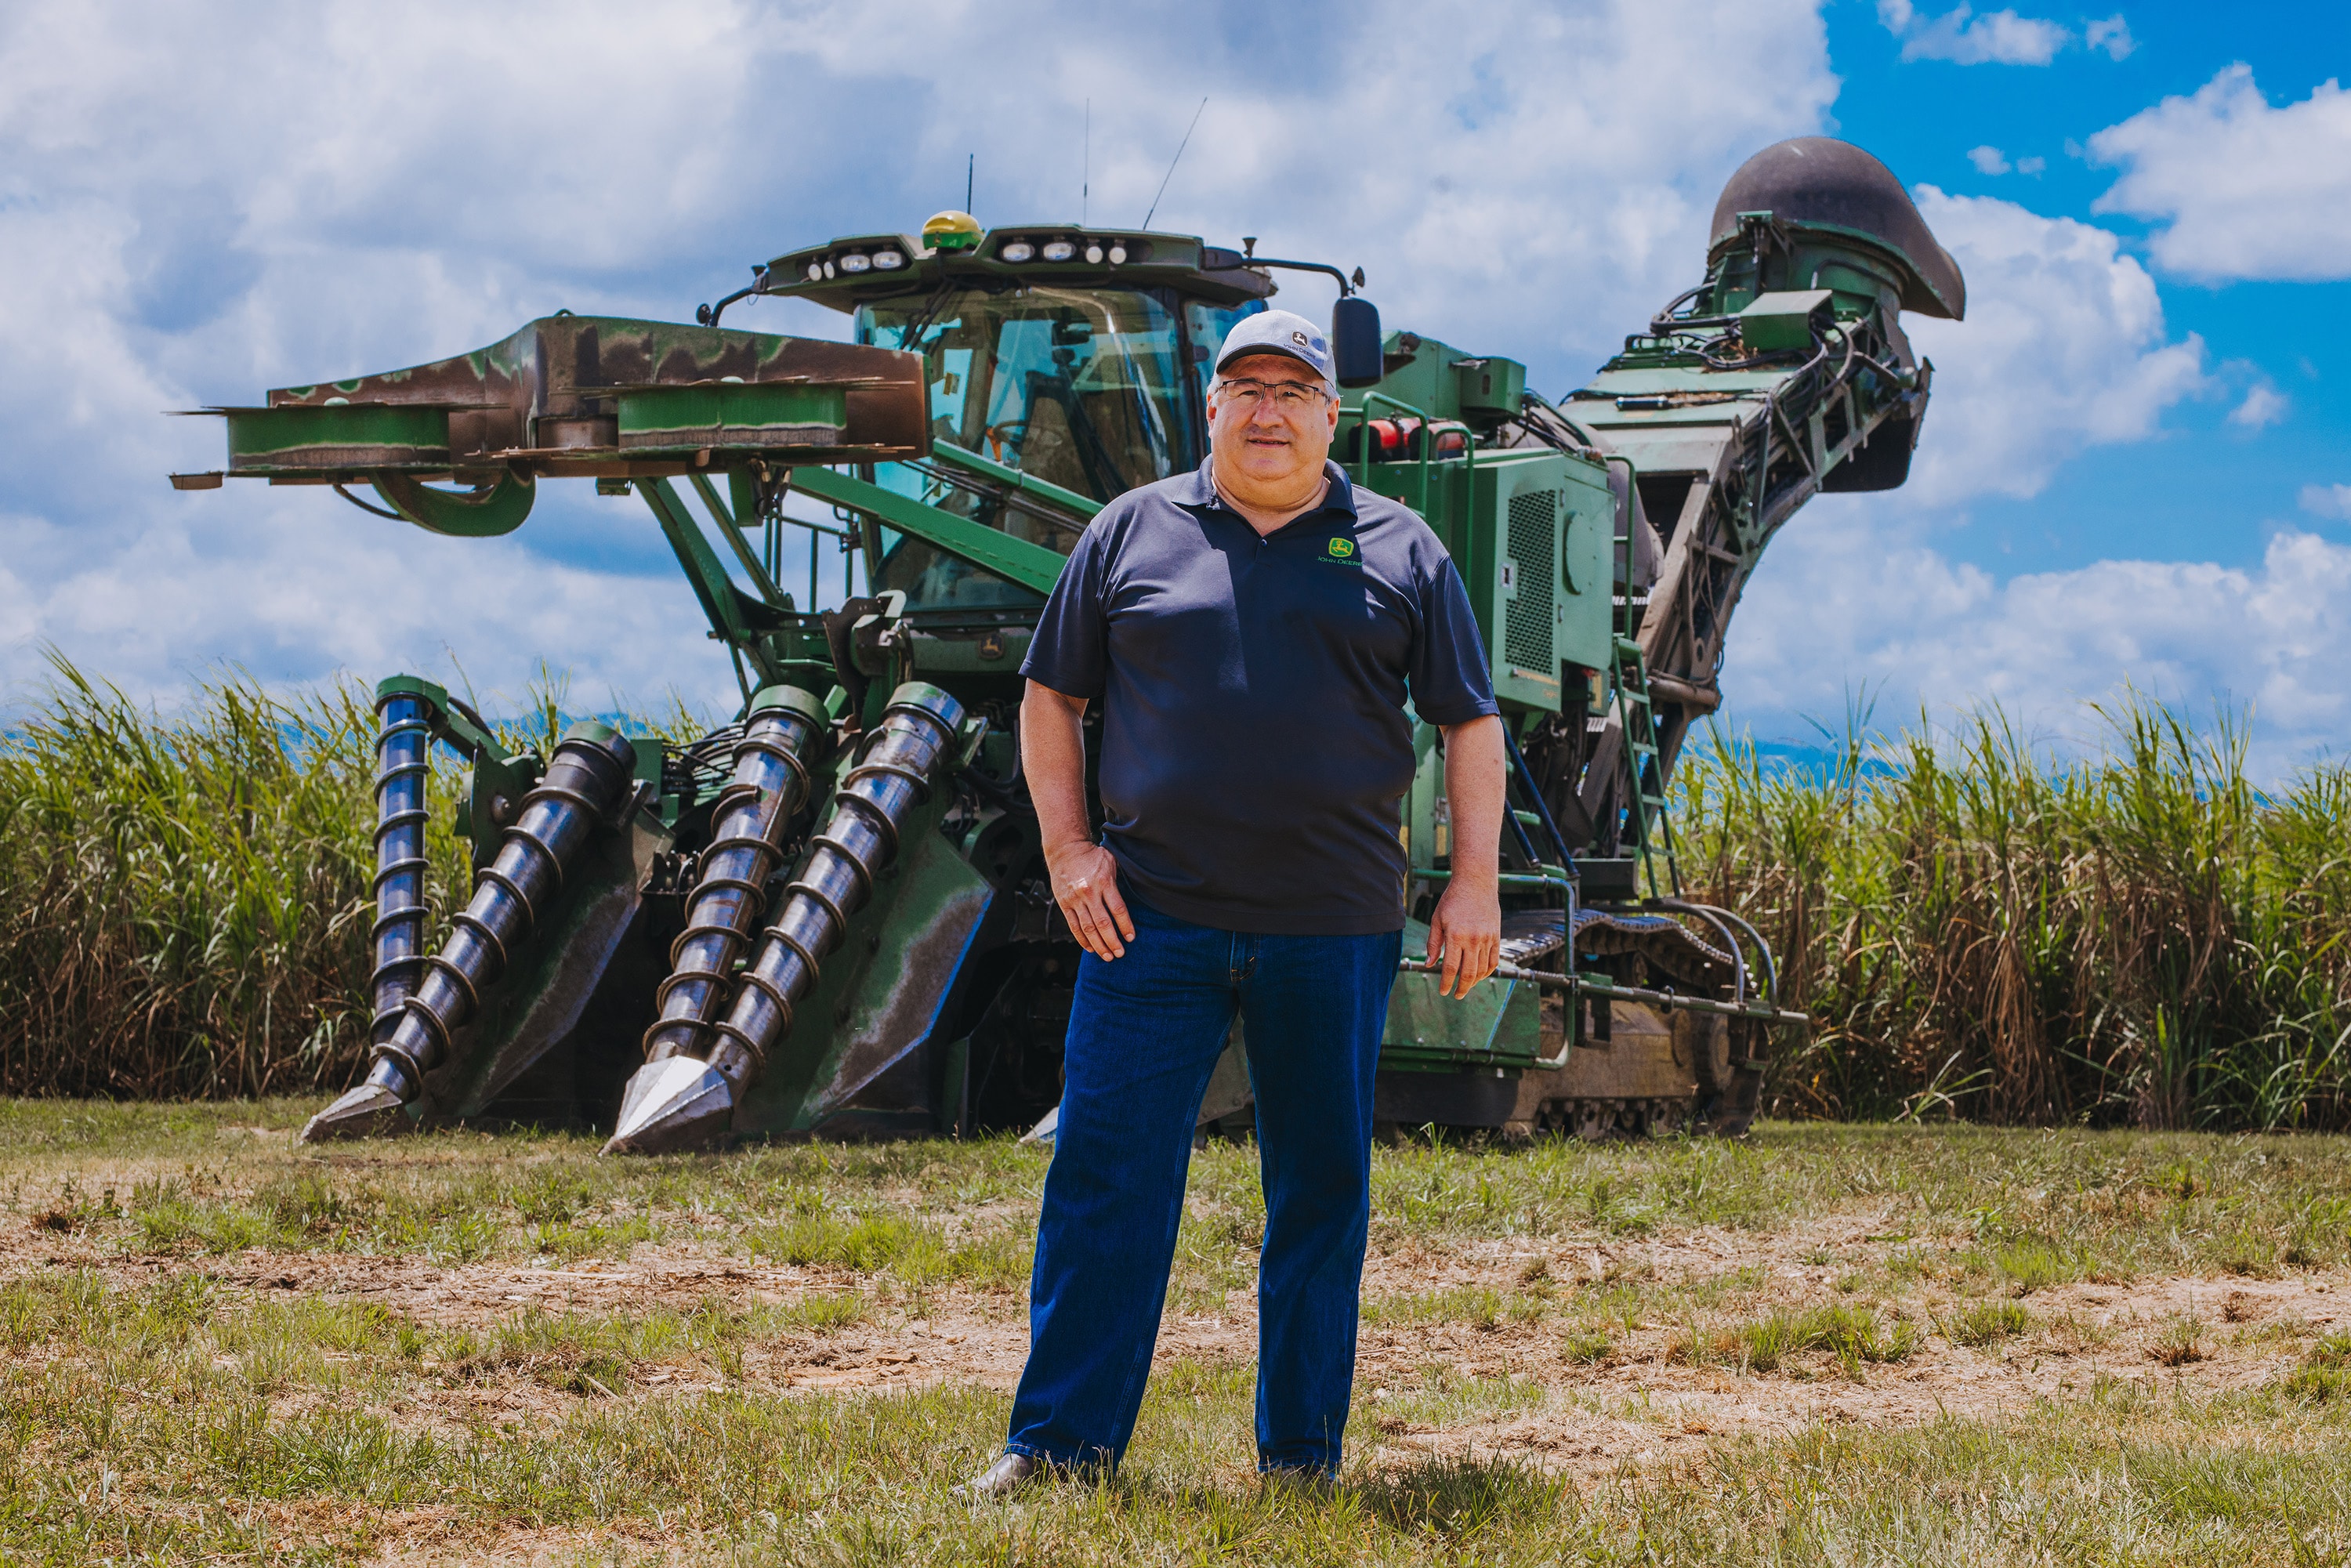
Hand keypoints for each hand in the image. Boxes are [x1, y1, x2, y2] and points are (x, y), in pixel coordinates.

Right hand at [1046, 839, 1133, 959]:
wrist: (1065, 849)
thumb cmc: (1092, 856)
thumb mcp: (1111, 862)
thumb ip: (1119, 882)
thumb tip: (1131, 900)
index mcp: (1104, 881)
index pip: (1118, 909)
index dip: (1125, 925)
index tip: (1131, 938)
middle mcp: (1089, 892)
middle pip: (1103, 923)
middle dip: (1112, 941)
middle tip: (1120, 953)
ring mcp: (1075, 899)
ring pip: (1087, 928)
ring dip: (1098, 945)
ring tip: (1107, 956)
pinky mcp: (1064, 903)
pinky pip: (1073, 925)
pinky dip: (1082, 939)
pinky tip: (1090, 948)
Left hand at [1426, 876, 1499, 998]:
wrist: (1475, 883)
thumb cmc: (1452, 900)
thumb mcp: (1437, 920)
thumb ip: (1434, 944)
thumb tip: (1429, 964)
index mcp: (1456, 936)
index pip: (1451, 968)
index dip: (1446, 983)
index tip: (1443, 991)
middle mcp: (1473, 939)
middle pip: (1468, 974)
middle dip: (1461, 989)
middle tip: (1456, 996)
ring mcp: (1487, 939)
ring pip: (1482, 970)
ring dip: (1474, 982)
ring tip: (1466, 986)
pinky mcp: (1496, 936)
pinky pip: (1494, 961)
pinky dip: (1487, 972)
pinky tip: (1479, 976)